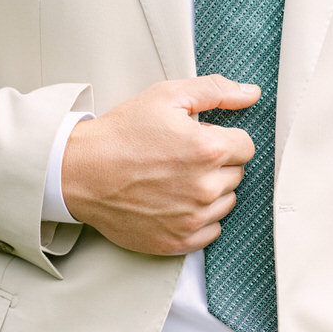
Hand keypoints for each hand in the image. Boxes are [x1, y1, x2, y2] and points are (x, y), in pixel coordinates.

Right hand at [61, 75, 258, 255]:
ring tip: (176, 178)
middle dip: (217, 163)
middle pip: (237, 174)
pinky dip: (199, 217)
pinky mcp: (179, 241)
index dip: (223, 138)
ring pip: (226, 202)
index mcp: (207, 149)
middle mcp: (205, 187)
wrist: (81, 172)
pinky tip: (175, 201)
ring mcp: (192, 218)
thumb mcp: (166, 96)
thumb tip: (251, 94)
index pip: (246, 146)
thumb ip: (215, 90)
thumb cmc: (122, 132)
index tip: (200, 138)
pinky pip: (212, 230)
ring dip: (210, 190)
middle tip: (183, 156)